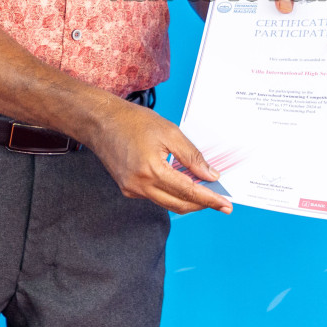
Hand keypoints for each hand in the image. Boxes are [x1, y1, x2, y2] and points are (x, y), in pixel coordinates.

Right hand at [88, 100, 233, 214]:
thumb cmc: (133, 121)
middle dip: (202, 204)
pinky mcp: (128, 188)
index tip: (226, 205)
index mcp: (152, 170)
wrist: (101, 121)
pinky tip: (181, 183)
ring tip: (205, 191)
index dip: (209, 200)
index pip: (188, 192)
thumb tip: (210, 175)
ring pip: (167, 203)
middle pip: (179, 204)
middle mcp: (140, 186)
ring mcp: (132, 190)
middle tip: (220, 201)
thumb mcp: (169, 132)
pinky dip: (171, 192)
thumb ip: (191, 156)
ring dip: (187, 199)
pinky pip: (155, 196)